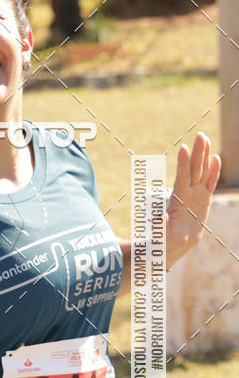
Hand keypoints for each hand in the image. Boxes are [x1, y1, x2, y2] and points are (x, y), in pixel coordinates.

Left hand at [166, 132, 220, 266]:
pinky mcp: (203, 198)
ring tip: (206, 139)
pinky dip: (214, 171)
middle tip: (200, 135)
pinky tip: (216, 158)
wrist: (176, 242)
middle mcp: (187, 193)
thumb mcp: (163, 235)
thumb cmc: (167, 239)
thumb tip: (160, 219)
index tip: (183, 148)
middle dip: (197, 153)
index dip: (183, 164)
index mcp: (178, 199)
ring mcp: (196, 194)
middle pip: (194, 170)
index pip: (182, 178)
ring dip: (205, 156)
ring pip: (202, 172)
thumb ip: (161, 227)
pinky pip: (210, 182)